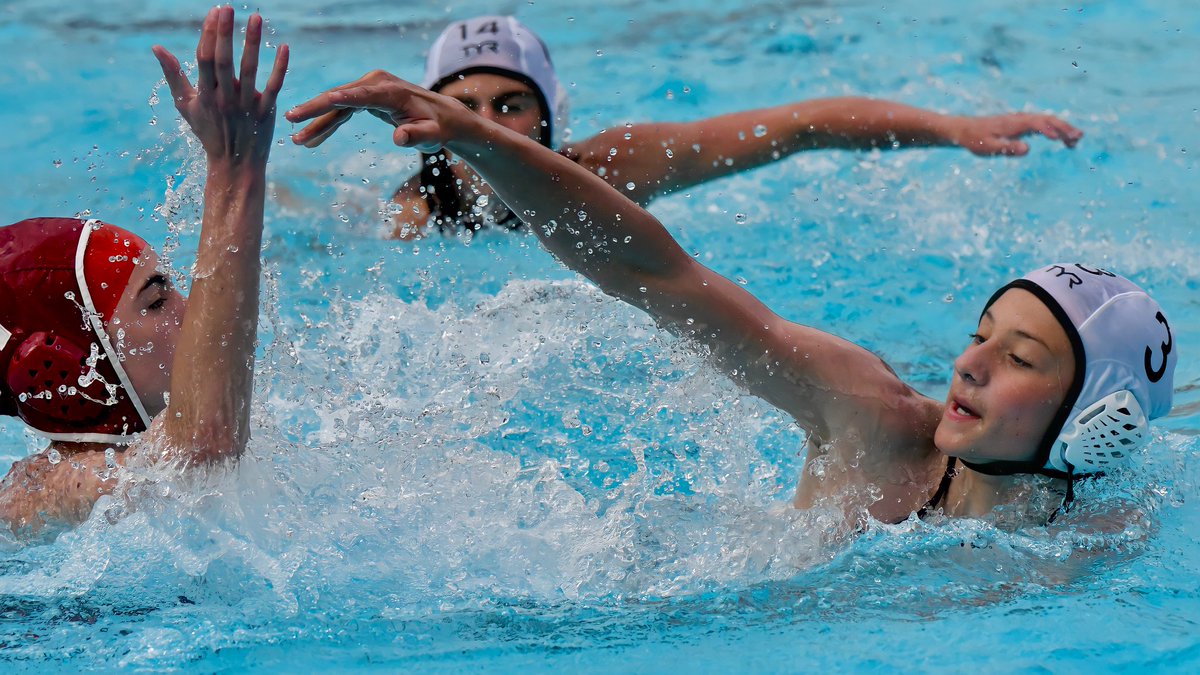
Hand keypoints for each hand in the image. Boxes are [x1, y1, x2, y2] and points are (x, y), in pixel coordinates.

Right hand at [152, 7, 287, 165]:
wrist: (235, 164)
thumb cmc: (208, 131)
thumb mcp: (185, 105)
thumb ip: (173, 75)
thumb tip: (157, 47)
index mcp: (204, 94)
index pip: (205, 59)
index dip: (209, 34)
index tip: (214, 11)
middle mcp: (224, 99)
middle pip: (224, 61)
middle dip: (225, 33)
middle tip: (227, 8)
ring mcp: (246, 106)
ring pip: (249, 70)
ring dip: (253, 43)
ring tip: (256, 18)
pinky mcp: (266, 113)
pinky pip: (274, 87)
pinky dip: (280, 68)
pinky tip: (284, 47)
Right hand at [286, 70, 462, 151]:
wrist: (442, 117)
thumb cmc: (437, 127)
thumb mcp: (431, 136)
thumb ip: (416, 137)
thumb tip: (400, 139)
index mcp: (390, 91)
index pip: (356, 96)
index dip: (333, 101)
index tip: (311, 106)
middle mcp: (376, 84)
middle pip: (339, 97)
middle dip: (313, 110)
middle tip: (289, 121)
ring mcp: (369, 88)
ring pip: (337, 105)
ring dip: (317, 122)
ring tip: (298, 140)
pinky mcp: (366, 96)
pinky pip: (342, 110)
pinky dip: (328, 123)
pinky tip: (313, 138)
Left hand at [947, 113, 1082, 155]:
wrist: (965, 130)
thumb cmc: (976, 140)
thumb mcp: (989, 148)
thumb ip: (1008, 148)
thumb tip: (1027, 149)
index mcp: (1014, 124)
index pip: (1037, 123)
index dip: (1049, 130)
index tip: (1059, 139)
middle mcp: (1020, 119)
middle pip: (1047, 119)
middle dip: (1064, 127)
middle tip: (1079, 137)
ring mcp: (1022, 121)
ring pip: (1047, 121)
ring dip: (1063, 128)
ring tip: (1076, 140)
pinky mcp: (1021, 125)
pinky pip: (1042, 125)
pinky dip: (1054, 130)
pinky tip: (1062, 140)